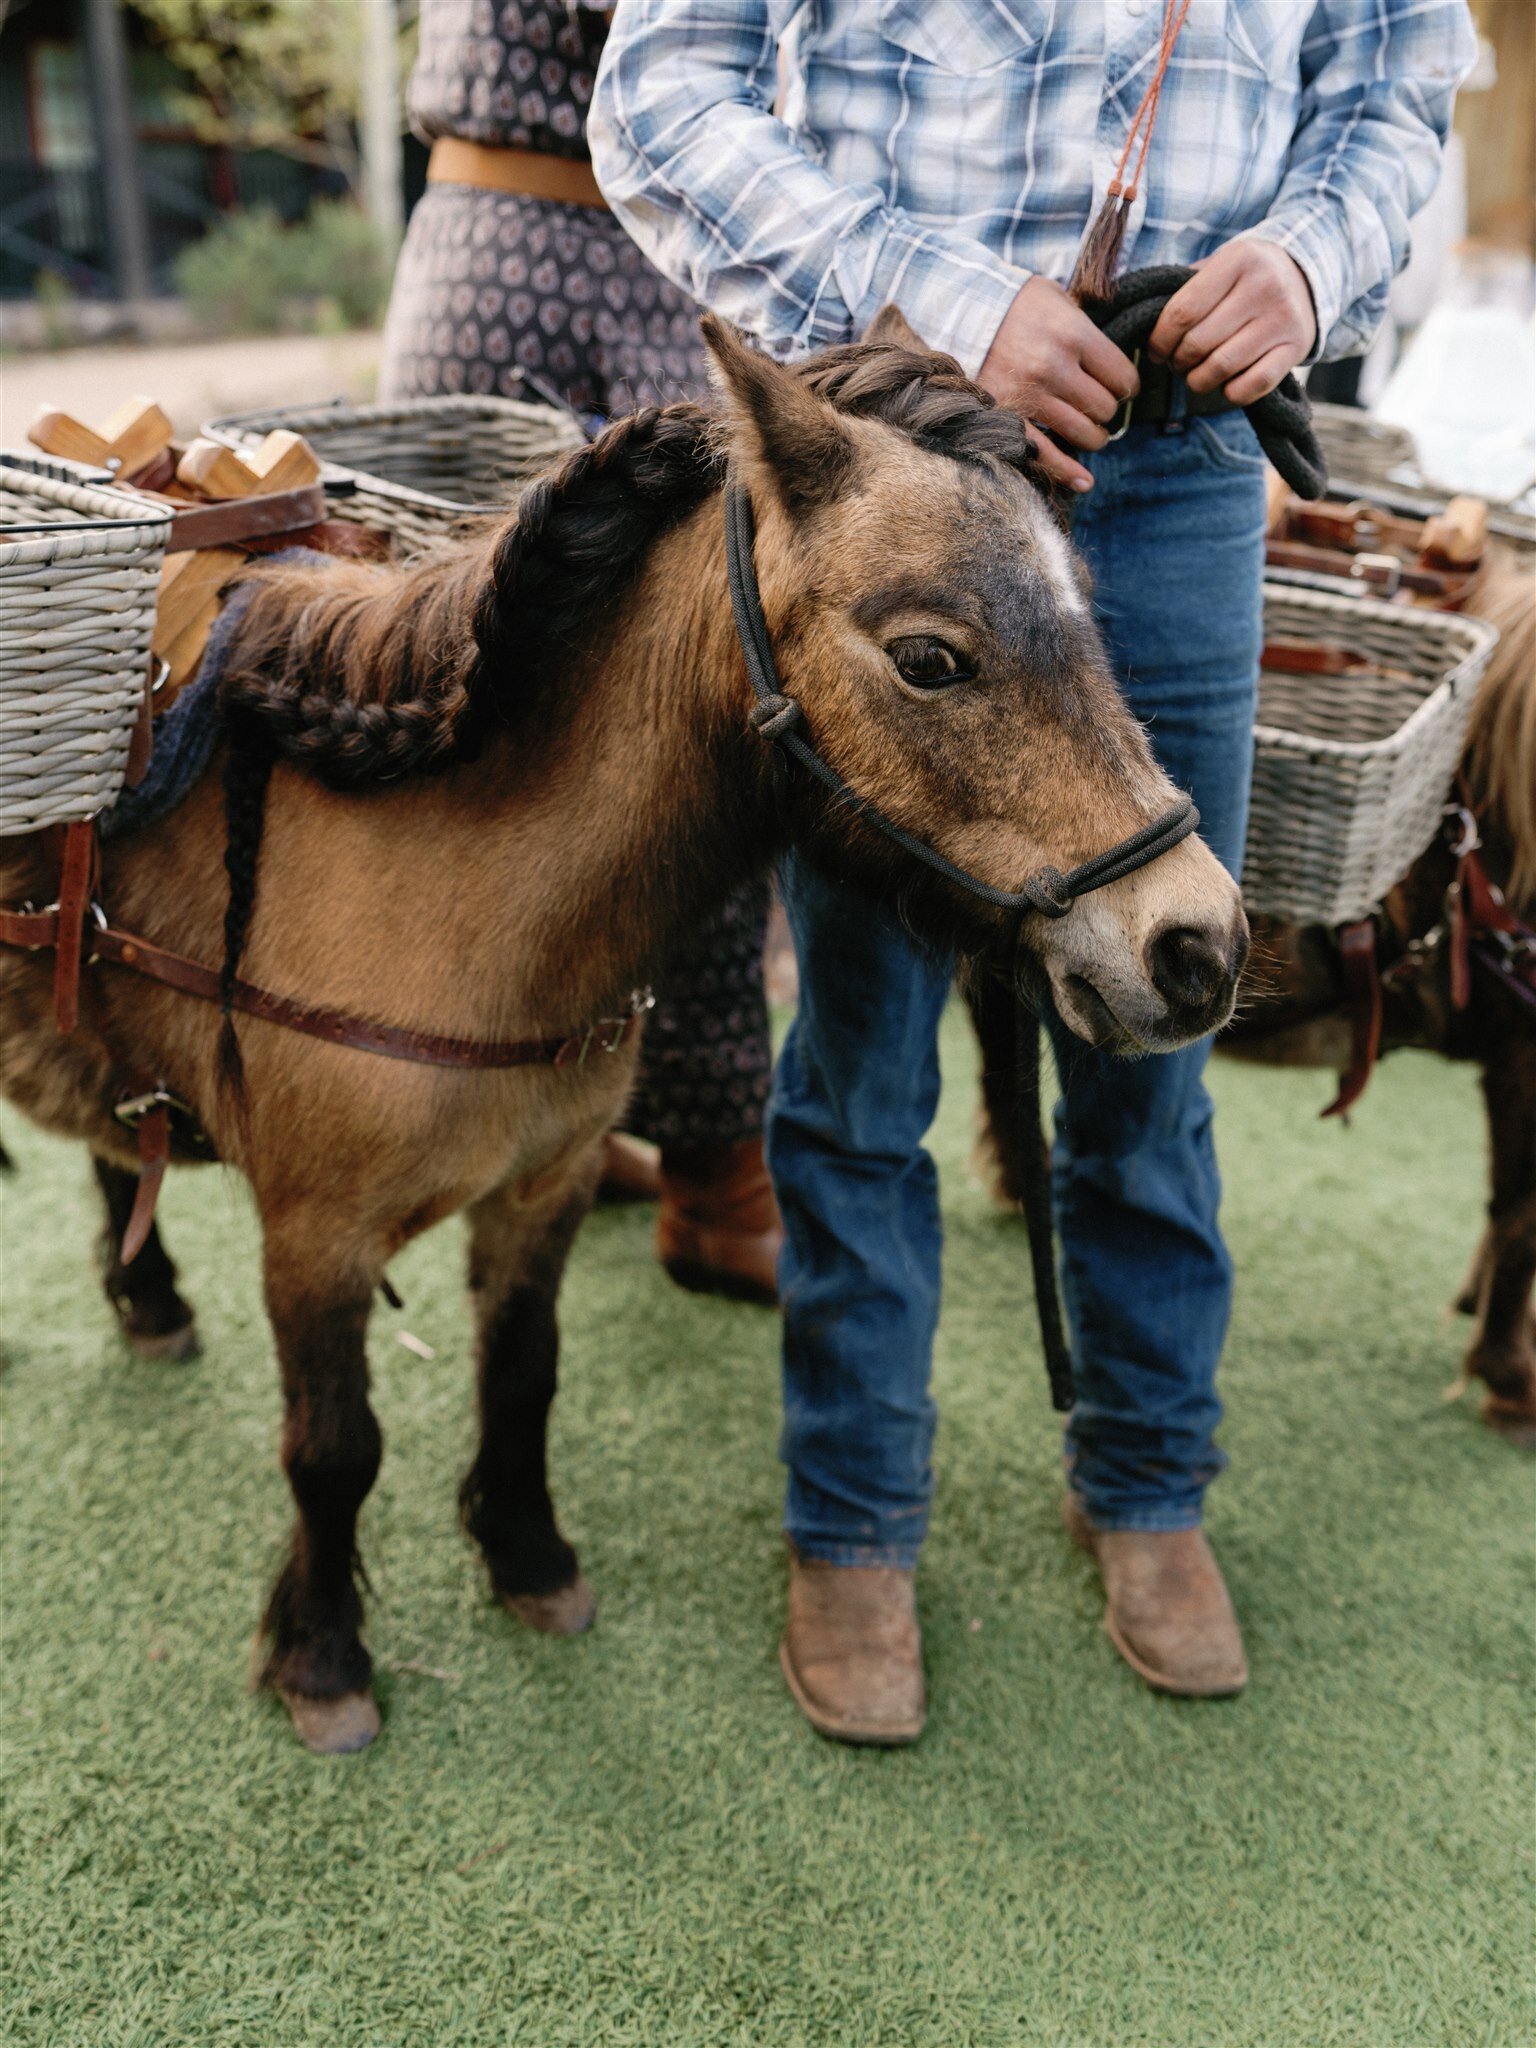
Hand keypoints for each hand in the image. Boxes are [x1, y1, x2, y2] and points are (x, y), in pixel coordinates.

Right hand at [978, 275, 1139, 491]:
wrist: (962, 312)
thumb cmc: (1016, 305)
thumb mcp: (1058, 299)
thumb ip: (1086, 327)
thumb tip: (1111, 360)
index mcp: (1073, 334)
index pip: (1122, 376)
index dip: (1127, 386)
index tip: (1121, 388)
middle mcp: (1054, 367)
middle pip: (1104, 408)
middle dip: (1106, 411)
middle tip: (1097, 406)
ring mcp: (1029, 396)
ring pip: (1084, 434)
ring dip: (1091, 437)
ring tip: (1087, 430)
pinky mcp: (1006, 417)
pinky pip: (1045, 454)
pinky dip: (1068, 472)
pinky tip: (1084, 481)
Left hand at [1148, 239, 1316, 405]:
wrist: (1306, 276)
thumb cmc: (1244, 278)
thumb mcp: (1217, 266)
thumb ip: (1184, 289)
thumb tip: (1143, 323)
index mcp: (1237, 260)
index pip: (1182, 313)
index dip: (1160, 340)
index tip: (1157, 351)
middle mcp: (1264, 286)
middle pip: (1198, 344)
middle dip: (1178, 362)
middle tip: (1177, 363)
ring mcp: (1283, 318)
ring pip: (1221, 368)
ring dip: (1198, 381)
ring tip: (1196, 375)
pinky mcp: (1296, 347)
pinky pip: (1252, 386)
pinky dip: (1231, 393)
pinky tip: (1226, 383)